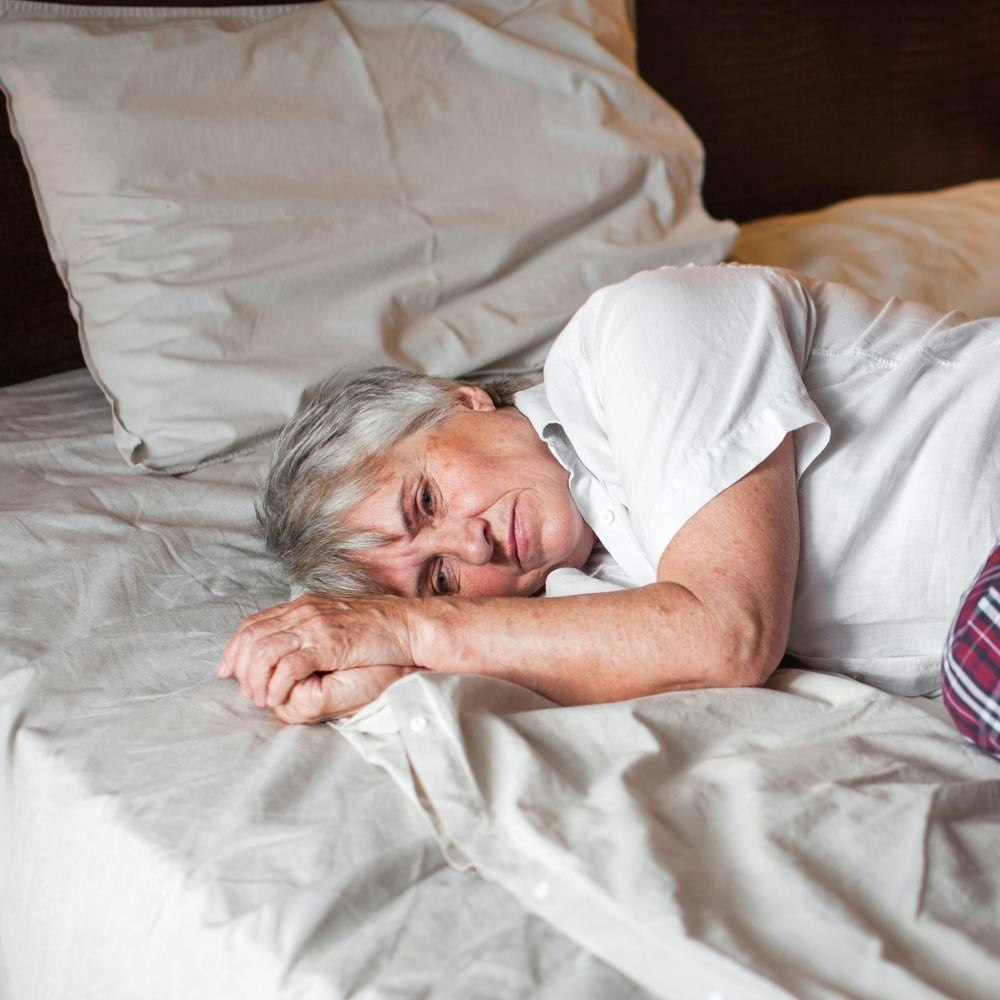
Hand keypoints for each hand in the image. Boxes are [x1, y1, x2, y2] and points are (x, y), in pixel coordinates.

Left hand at [218, 593, 416, 718]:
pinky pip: (289, 666)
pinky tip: (279, 698)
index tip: (227, 671)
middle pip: (251, 637)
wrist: (408, 625)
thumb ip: (310, 629)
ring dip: (257, 681)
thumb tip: (288, 647)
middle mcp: (304, 612)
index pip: (253, 623)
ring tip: (263, 699)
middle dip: (241, 669)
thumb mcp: (334, 622)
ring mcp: (316, 626)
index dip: (234, 648)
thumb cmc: (377, 628)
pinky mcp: (329, 643)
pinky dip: (278, 686)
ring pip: (263, 651)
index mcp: (303, 605)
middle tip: (248, 692)